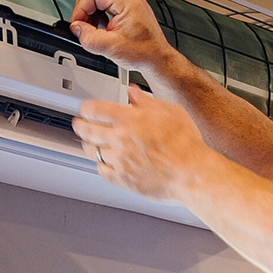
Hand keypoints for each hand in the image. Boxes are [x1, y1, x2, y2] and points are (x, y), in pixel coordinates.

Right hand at [69, 0, 171, 70]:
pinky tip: (101, 26)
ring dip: (90, 10)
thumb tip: (76, 28)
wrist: (156, 57)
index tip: (77, 24)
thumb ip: (89, 37)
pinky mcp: (127, 1)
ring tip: (93, 28)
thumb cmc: (145, 51)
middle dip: (83, 8)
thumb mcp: (111, 48)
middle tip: (82, 26)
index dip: (79, 9)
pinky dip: (98, 11)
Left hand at [72, 87, 208, 201]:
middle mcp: (121, 139)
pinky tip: (105, 162)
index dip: (86, 109)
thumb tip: (133, 93)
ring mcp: (120, 160)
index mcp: (130, 119)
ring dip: (89, 145)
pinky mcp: (123, 179)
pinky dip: (100, 165)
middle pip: (86, 130)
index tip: (85, 110)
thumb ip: (147, 101)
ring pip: (92, 151)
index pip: (94, 110)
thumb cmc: (186, 145)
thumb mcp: (171, 112)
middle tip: (80, 124)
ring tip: (91, 143)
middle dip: (80, 125)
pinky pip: (101, 171)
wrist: (192, 173)